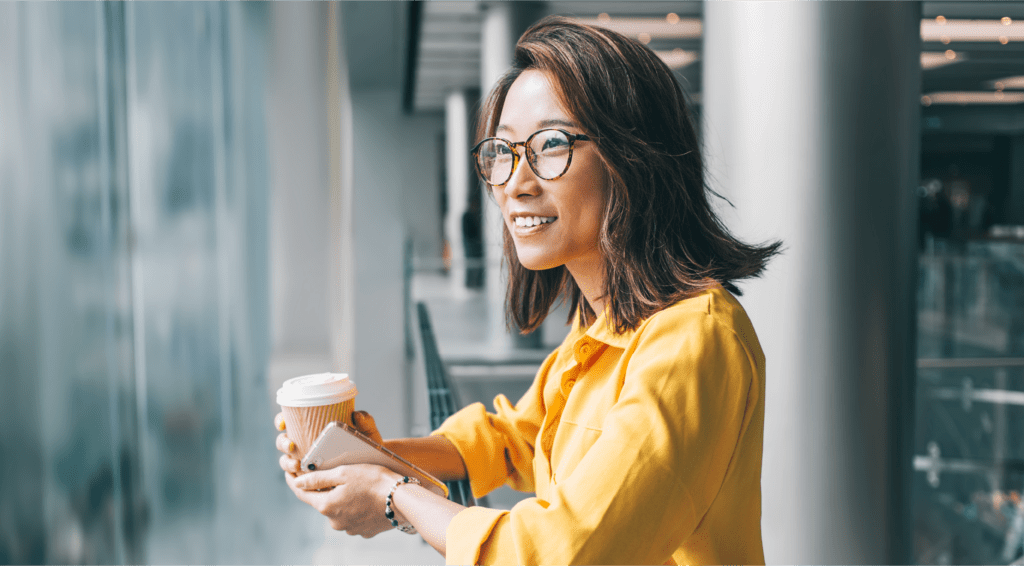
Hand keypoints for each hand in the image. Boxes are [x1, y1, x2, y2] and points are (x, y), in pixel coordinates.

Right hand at [274, 410, 385, 474]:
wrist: (376, 467)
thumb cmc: (368, 447)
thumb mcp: (368, 434)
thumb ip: (366, 424)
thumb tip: (358, 415)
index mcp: (315, 427)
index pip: (292, 421)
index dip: (281, 420)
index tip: (283, 423)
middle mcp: (307, 443)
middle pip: (285, 442)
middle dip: (283, 443)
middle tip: (291, 446)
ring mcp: (308, 461)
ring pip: (288, 461)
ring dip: (287, 462)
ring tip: (297, 465)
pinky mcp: (312, 478)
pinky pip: (298, 479)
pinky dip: (295, 479)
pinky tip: (300, 481)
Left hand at [285, 463, 402, 537]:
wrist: (402, 500)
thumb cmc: (374, 481)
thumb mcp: (343, 472)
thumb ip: (317, 478)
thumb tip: (297, 482)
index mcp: (326, 506)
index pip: (302, 494)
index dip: (294, 482)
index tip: (289, 473)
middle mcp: (334, 521)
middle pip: (322, 502)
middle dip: (325, 489)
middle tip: (335, 473)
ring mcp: (349, 529)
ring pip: (338, 510)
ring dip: (342, 499)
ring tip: (357, 485)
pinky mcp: (363, 531)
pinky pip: (353, 517)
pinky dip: (355, 508)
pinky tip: (366, 498)